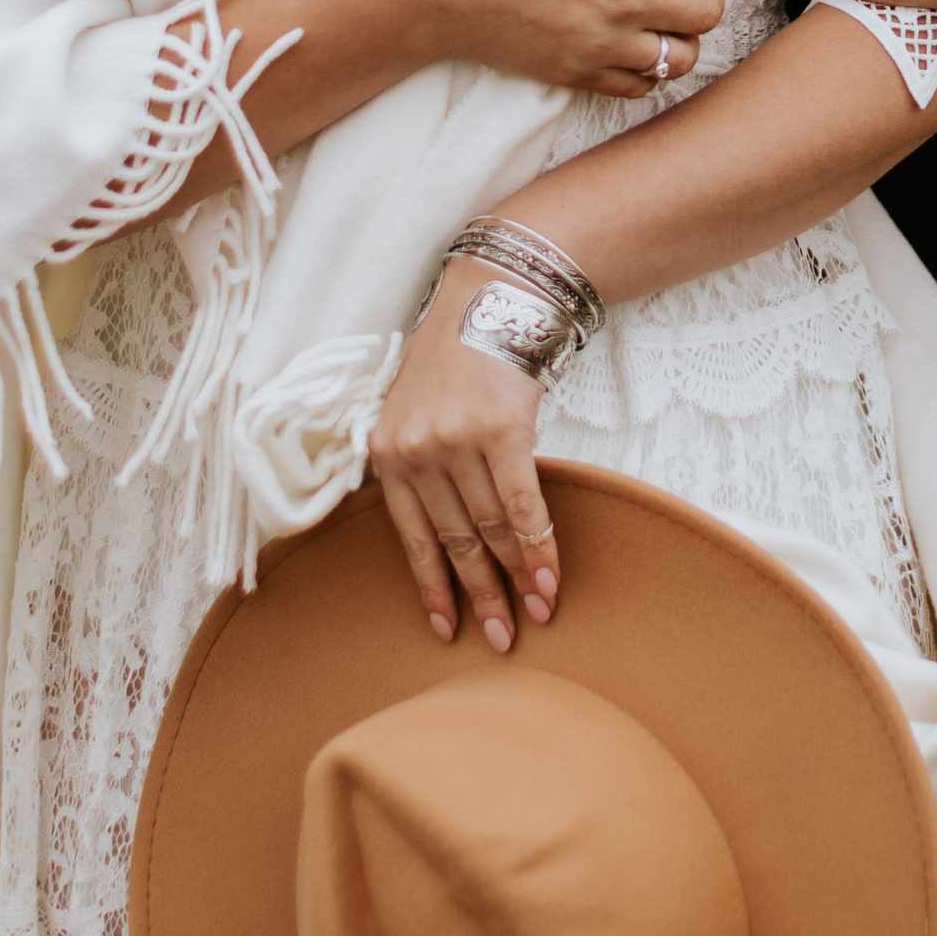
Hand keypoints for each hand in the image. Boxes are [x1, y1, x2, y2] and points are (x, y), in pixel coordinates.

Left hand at [369, 261, 560, 651]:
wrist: (491, 296)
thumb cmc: (455, 353)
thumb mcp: (411, 406)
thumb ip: (415, 462)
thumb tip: (438, 525)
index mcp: (386, 453)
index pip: (411, 536)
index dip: (432, 587)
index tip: (447, 630)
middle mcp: (416, 452)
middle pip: (455, 541)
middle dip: (480, 595)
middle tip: (501, 640)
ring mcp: (457, 443)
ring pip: (490, 530)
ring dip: (517, 578)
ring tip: (536, 614)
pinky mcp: (501, 432)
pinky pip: (522, 505)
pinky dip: (539, 547)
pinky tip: (550, 578)